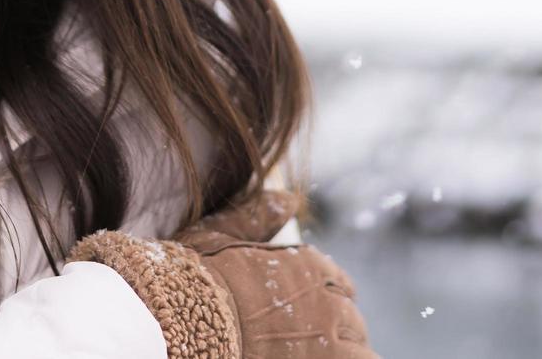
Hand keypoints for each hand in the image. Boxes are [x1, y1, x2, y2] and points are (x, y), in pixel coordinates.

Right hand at [176, 188, 375, 357]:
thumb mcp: (220, 237)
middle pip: (350, 320)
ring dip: (342, 353)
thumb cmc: (194, 282)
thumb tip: (291, 198)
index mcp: (310, 266)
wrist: (182, 323)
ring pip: (360, 352)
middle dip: (332, 330)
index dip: (322, 300)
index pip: (339, 286)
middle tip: (300, 342)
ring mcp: (332, 344)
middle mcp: (329, 302)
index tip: (301, 314)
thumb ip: (258, 216)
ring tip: (308, 353)